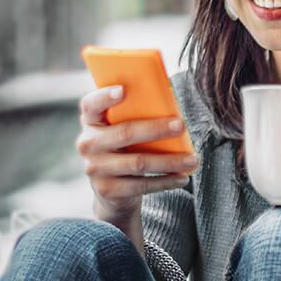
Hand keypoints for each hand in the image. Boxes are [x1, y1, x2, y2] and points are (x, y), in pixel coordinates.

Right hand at [76, 86, 198, 225]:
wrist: (112, 191)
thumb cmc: (125, 149)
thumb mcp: (122, 129)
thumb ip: (135, 114)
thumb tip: (169, 98)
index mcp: (91, 122)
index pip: (90, 104)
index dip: (104, 96)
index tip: (123, 89)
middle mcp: (88, 144)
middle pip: (124, 133)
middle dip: (156, 129)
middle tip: (181, 126)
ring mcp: (95, 169)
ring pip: (138, 162)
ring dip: (169, 161)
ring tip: (192, 159)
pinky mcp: (107, 190)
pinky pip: (142, 185)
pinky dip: (166, 181)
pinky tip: (182, 177)